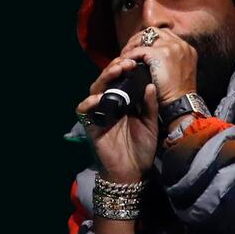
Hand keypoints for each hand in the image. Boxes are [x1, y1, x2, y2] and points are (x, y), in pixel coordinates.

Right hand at [77, 57, 159, 182]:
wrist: (132, 173)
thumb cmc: (142, 148)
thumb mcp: (150, 124)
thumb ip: (149, 105)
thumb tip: (150, 84)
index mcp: (124, 103)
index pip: (121, 81)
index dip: (126, 70)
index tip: (137, 61)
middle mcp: (109, 105)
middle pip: (107, 82)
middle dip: (115, 69)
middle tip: (127, 62)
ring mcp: (98, 113)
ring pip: (95, 90)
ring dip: (104, 79)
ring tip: (117, 70)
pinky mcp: (89, 124)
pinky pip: (84, 109)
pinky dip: (90, 102)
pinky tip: (100, 98)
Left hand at [119, 26, 197, 108]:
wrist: (180, 101)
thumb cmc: (177, 91)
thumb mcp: (178, 69)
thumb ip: (170, 57)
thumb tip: (151, 53)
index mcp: (186, 48)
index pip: (164, 34)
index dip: (149, 39)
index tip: (139, 47)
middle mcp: (180, 44)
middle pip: (153, 31)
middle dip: (139, 39)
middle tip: (129, 49)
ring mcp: (171, 47)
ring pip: (145, 37)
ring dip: (133, 45)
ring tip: (125, 55)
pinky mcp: (160, 54)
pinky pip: (138, 50)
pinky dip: (130, 55)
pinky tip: (125, 62)